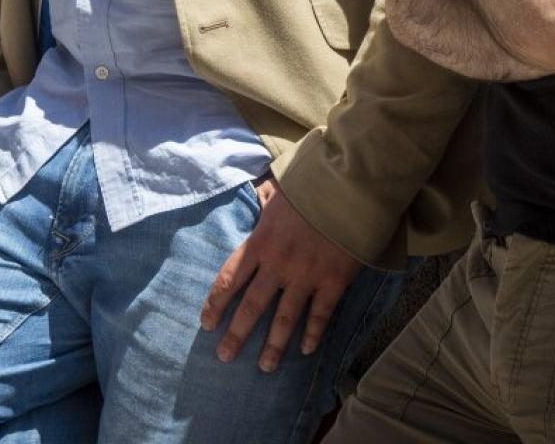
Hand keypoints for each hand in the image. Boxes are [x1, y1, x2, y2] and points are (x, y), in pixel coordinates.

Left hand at [200, 179, 362, 372]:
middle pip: (252, 306)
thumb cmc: (310, 186)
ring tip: (265, 367)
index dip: (216, 304)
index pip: (229, 279)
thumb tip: (256, 198)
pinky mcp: (333, 281)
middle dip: (236, 334)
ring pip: (284, 319)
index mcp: (259, 242)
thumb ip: (263, 201)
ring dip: (273, 345)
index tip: (206, 324)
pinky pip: (320, 314)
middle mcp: (278, 264)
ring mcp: (306, 275)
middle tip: (224, 356)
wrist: (348, 186)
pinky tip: (305, 351)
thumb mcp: (278, 190)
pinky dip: (313, 334)